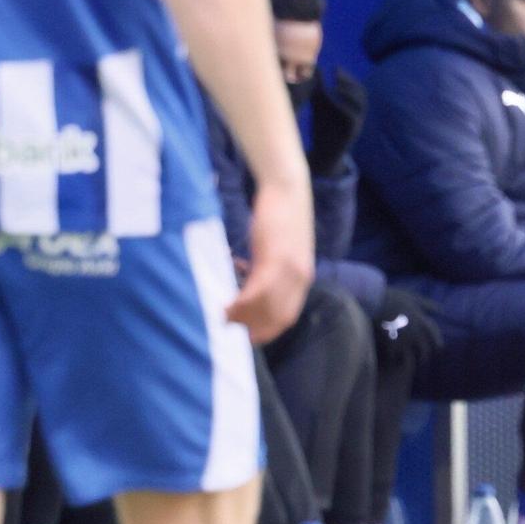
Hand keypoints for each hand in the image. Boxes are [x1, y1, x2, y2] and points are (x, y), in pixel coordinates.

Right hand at [226, 175, 313, 344]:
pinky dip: (240, 302)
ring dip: (242, 317)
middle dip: (252, 329)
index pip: (287, 317)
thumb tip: (248, 283)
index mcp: (303, 277)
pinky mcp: (275, 258)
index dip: (267, 331)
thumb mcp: (279, 248)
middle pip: (276, 318)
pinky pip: (256, 291)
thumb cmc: (280, 215)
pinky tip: (225, 304)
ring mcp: (289, 270)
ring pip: (265, 307)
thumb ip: (269, 268)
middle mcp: (300, 278)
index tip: (246, 336)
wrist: (288, 187)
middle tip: (228, 329)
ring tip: (221, 317)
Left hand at [308, 67, 365, 176]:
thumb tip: (315, 67)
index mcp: (351, 105)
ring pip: (360, 106)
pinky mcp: (351, 134)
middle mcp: (357, 114)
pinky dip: (345, 108)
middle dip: (350, 82)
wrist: (321, 154)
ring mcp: (356, 124)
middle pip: (361, 94)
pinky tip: (334, 101)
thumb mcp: (320, 104)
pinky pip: (353, 119)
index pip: (356, 87)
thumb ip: (319, 87)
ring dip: (350, 93)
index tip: (335, 67)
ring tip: (336, 86)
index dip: (348, 76)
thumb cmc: (322, 127)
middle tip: (336, 74)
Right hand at [373, 285, 443, 367]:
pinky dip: (395, 361)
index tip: (439, 348)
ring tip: (407, 365)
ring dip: (410, 363)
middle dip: (424, 357)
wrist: (372, 301)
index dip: (438, 341)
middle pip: (425, 351)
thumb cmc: (393, 297)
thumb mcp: (413, 298)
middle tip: (422, 360)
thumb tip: (441, 309)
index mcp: (421, 320)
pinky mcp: (389, 346)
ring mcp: (402, 341)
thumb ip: (427, 304)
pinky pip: (394, 359)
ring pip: (411, 360)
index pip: (434, 334)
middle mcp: (415, 333)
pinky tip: (393, 361)